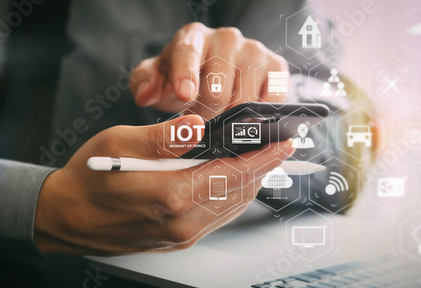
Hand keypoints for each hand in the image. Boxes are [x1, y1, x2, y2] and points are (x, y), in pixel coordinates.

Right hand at [34, 116, 294, 254]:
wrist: (68, 218)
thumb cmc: (89, 178)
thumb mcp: (119, 144)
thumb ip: (164, 137)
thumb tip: (197, 125)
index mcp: (170, 195)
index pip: (231, 174)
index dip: (262, 157)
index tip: (283, 144)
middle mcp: (182, 222)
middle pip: (238, 192)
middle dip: (262, 168)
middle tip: (277, 148)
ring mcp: (182, 235)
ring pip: (232, 207)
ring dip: (250, 182)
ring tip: (261, 160)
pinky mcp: (179, 239)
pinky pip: (218, 217)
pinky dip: (233, 196)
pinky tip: (234, 180)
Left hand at [130, 22, 288, 118]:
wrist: (210, 76)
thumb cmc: (181, 79)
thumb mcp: (156, 81)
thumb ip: (144, 84)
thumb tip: (146, 94)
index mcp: (192, 37)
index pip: (188, 53)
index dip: (186, 76)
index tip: (184, 96)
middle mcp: (226, 38)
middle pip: (219, 88)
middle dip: (207, 113)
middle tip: (201, 117)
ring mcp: (255, 50)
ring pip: (245, 99)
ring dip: (232, 117)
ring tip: (222, 114)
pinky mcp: (276, 67)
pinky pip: (272, 99)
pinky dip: (259, 115)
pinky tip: (246, 114)